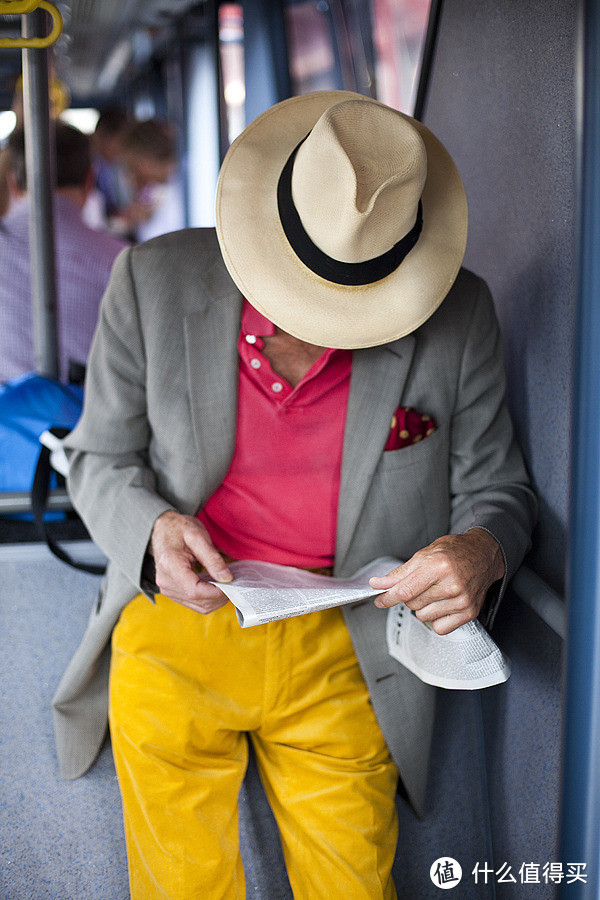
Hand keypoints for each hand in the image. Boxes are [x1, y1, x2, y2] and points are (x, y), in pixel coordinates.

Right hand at [150, 510, 232, 613]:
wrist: (162, 529)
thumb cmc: (179, 528)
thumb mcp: (198, 536)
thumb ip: (212, 558)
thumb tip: (226, 578)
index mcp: (170, 565)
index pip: (194, 591)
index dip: (216, 592)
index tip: (230, 583)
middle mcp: (165, 581)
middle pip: (198, 601)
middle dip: (219, 596)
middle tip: (233, 582)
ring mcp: (166, 588)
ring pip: (198, 606)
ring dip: (215, 599)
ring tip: (225, 583)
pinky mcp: (171, 591)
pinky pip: (194, 603)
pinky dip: (208, 598)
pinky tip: (215, 585)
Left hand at [369, 529, 504, 634]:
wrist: (484, 555)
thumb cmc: (454, 552)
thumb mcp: (425, 554)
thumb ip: (400, 573)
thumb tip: (379, 584)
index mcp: (438, 566)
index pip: (405, 590)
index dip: (387, 598)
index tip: (379, 600)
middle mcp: (451, 585)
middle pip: (413, 604)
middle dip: (410, 596)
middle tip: (421, 584)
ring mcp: (462, 600)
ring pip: (423, 616)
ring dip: (423, 607)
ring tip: (435, 592)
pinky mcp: (469, 612)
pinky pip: (439, 627)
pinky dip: (436, 619)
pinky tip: (443, 604)